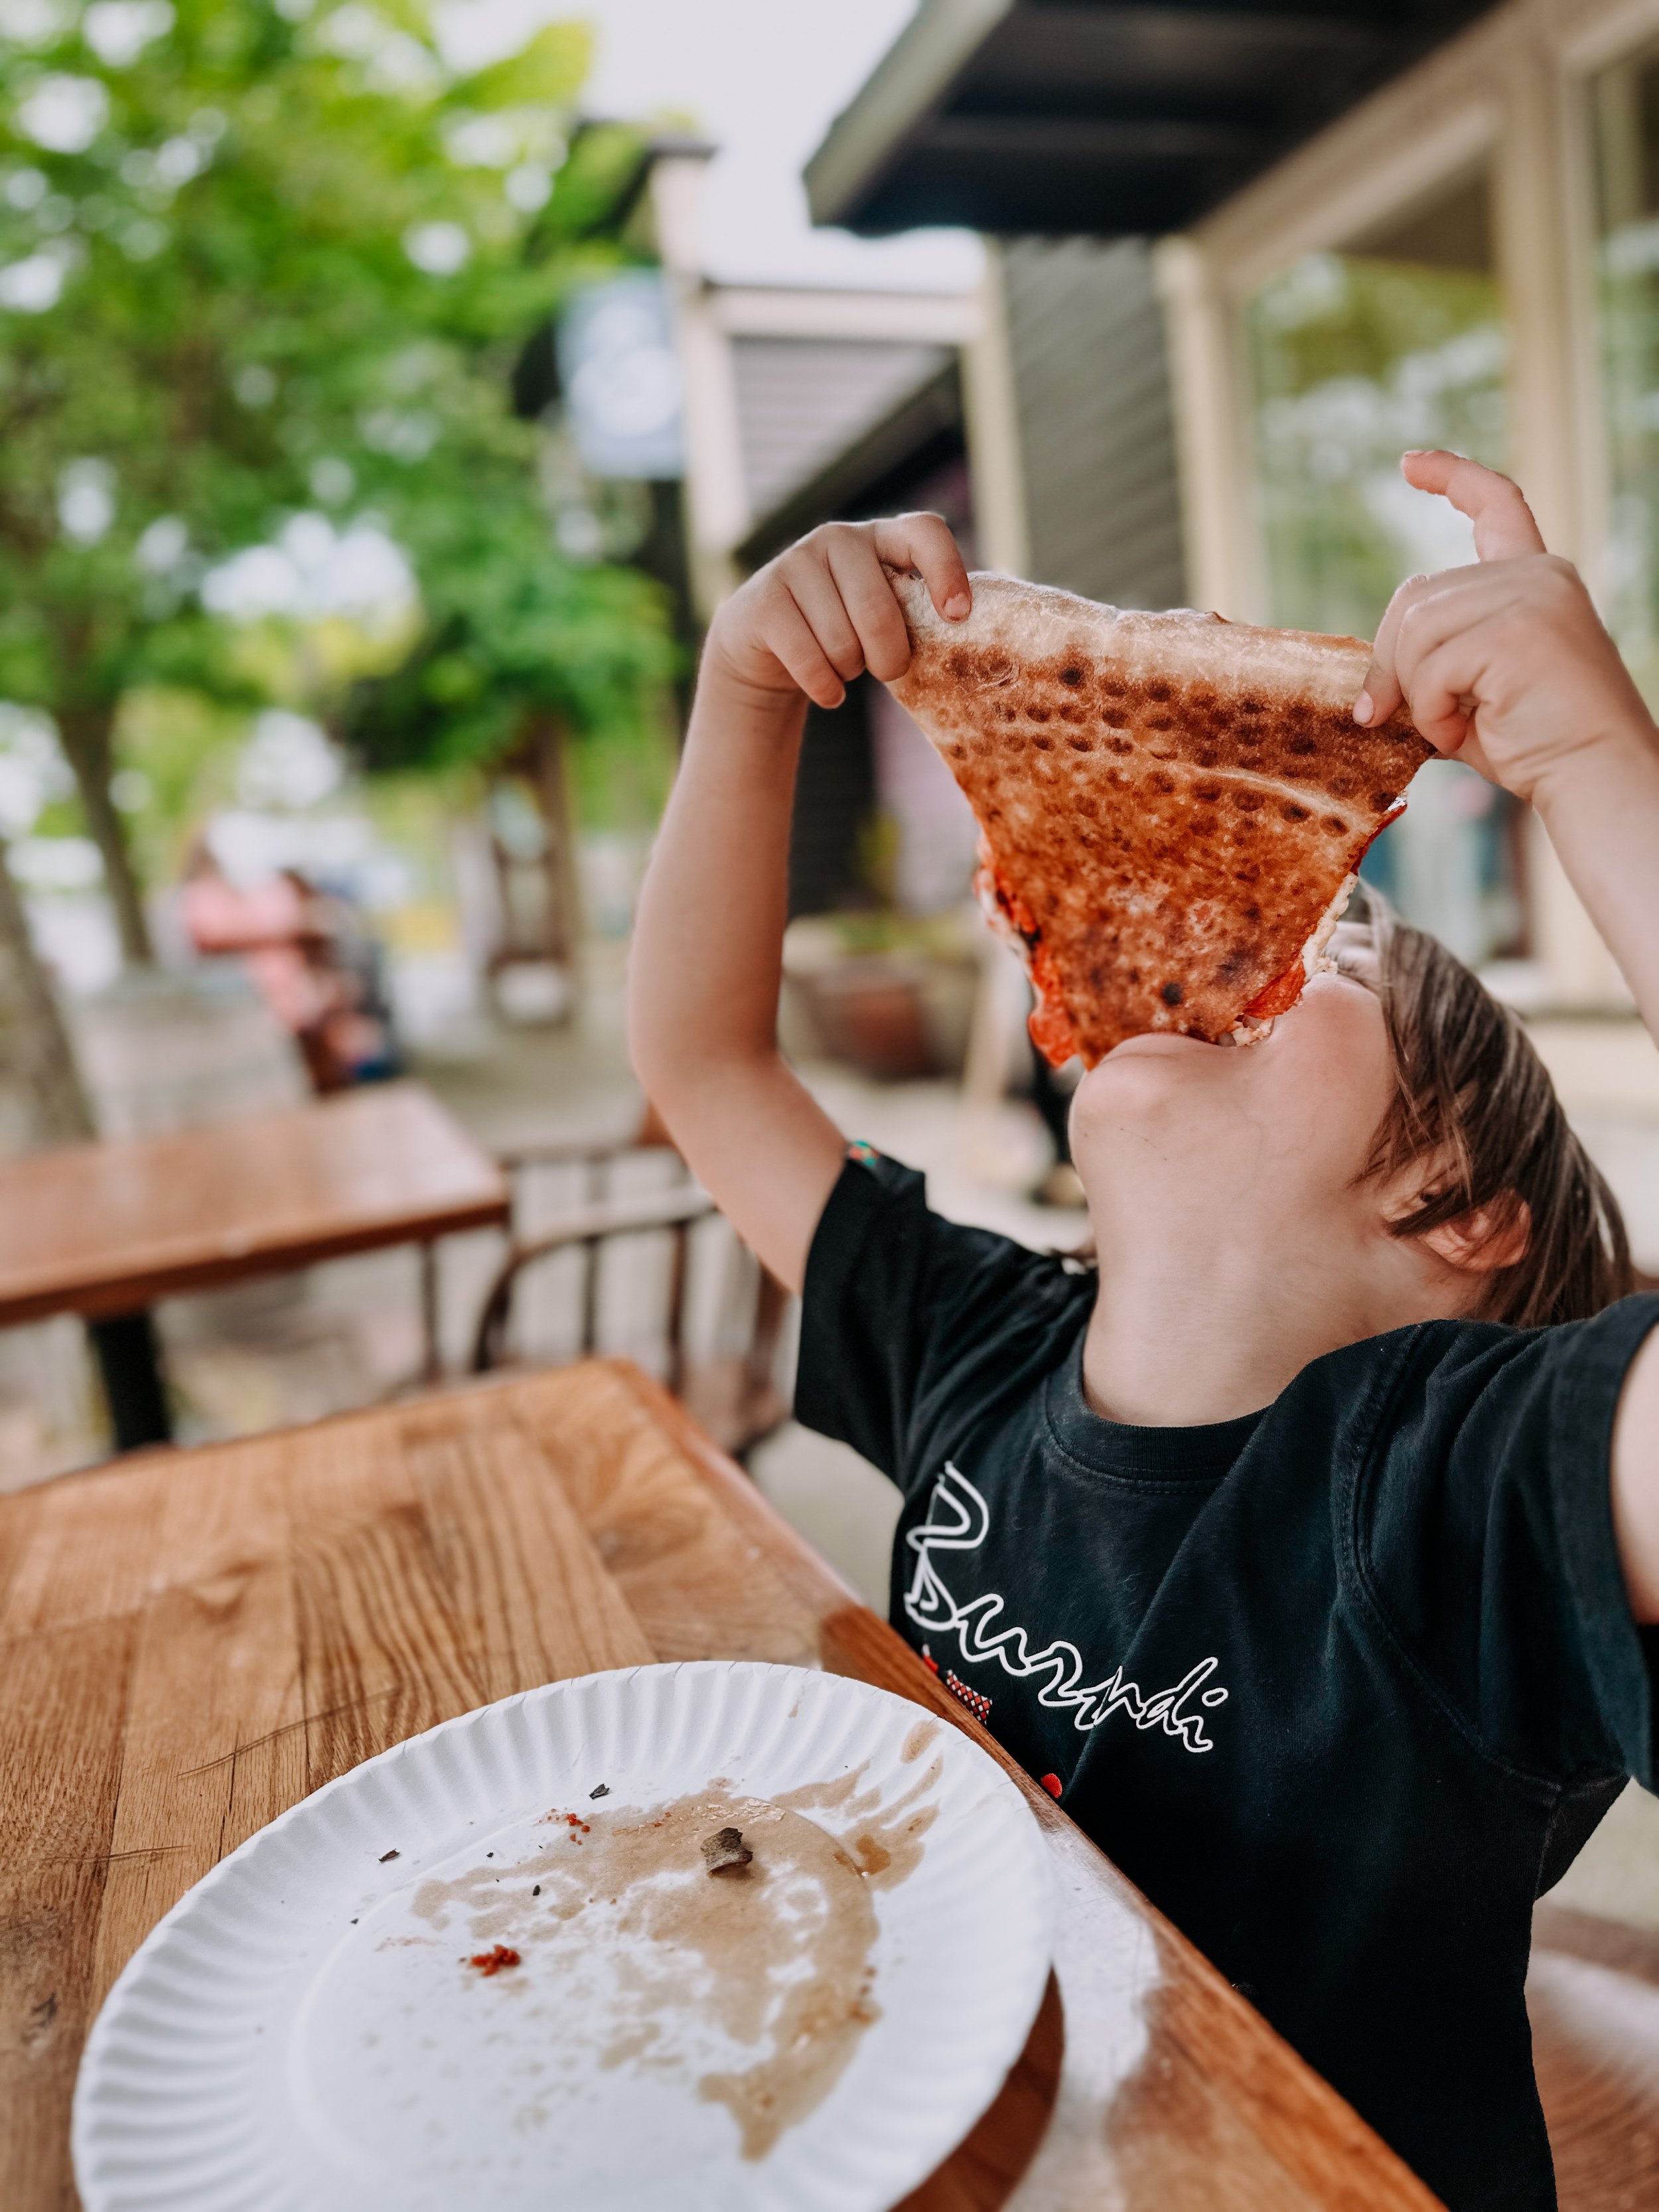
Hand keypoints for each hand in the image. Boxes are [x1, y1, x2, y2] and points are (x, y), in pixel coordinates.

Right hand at [703, 514, 970, 712]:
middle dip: (890, 657)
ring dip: (849, 671)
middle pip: (879, 611)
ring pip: (842, 642)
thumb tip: (965, 633)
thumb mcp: (883, 612)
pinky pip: (810, 660)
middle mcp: (838, 538)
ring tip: (842, 665)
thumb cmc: (843, 629)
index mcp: (881, 536)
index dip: (946, 571)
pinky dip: (825, 688)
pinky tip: (827, 690)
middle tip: (889, 671)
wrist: (764, 641)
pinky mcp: (765, 600)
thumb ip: (918, 610)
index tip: (957, 616)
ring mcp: (796, 563)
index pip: (924, 532)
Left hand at [1354, 451, 1655, 803]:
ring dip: (1417, 694)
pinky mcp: (1519, 628)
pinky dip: (1432, 712)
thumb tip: (1364, 694)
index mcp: (1536, 577)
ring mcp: (1532, 595)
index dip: (1452, 477)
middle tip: (1403, 717)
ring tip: (1459, 723)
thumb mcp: (1468, 691)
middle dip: (1391, 663)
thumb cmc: (1533, 744)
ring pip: (1414, 631)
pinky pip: (1430, 666)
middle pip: (1414, 596)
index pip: (1496, 505)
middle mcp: (1538, 574)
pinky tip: (1468, 729)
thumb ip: (1427, 662)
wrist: (1594, 776)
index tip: (1409, 463)